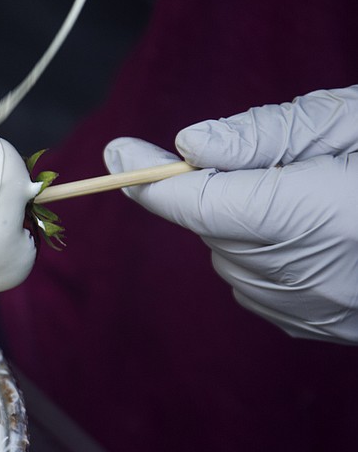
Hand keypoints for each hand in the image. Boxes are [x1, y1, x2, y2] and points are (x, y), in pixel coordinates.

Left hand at [104, 85, 357, 343]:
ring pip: (230, 259)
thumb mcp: (353, 123)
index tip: (118, 155)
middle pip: (212, 231)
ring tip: (317, 199)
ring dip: (245, 226)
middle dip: (219, 193)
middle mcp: (302, 276)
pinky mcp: (315, 329)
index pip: (198, 204)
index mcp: (314, 218)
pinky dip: (267, 256)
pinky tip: (319, 234)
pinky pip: (257, 285)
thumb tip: (188, 146)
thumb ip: (269, 138)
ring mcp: (309, 311)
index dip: (150, 180)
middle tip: (278, 165)